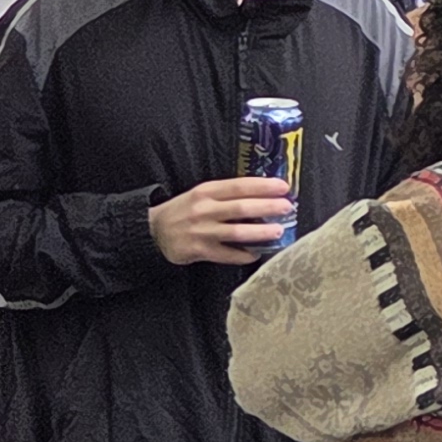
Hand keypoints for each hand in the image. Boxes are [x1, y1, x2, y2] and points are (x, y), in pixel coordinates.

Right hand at [150, 177, 291, 267]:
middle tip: (288, 207)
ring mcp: (202, 231)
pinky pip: (226, 255)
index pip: (239, 186)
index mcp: (207, 191)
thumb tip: (262, 195)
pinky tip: (256, 254)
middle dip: (268, 207)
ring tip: (278, 231)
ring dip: (260, 232)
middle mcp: (204, 210)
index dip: (263, 186)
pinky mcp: (199, 250)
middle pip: (242, 208)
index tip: (284, 187)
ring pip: (237, 232)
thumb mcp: (201, 194)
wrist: (153, 231)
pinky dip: (243, 255)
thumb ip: (226, 194)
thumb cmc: (184, 210)